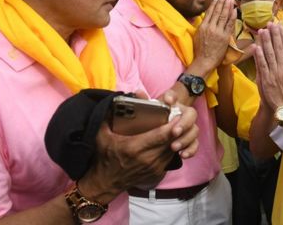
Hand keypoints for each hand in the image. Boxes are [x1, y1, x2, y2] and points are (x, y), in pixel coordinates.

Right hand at [78, 93, 198, 201]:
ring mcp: (154, 167)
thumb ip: (107, 117)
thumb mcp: (101, 136)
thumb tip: (113, 101)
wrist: (105, 182)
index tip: (177, 114)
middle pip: (170, 141)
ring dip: (176, 138)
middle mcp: (147, 158)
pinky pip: (170, 157)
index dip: (172, 125)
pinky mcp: (157, 173)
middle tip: (180, 116)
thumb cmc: (104, 157)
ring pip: (172, 149)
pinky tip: (170, 139)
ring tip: (177, 125)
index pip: (160, 135)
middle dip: (177, 129)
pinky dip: (172, 147)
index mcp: (134, 147)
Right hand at [193, 0, 236, 71]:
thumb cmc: (200, 50)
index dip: (214, 4)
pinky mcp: (225, 37)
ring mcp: (218, 32)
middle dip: (222, 2)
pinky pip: (230, 24)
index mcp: (203, 26)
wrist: (204, 61)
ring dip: (227, 7)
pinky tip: (234, 10)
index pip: (209, 12)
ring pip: (224, 16)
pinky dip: (232, 16)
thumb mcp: (197, 35)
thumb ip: (202, 26)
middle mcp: (210, 27)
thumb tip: (205, 17)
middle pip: (217, 12)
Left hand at [253, 23, 282, 111]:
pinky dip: (259, 56)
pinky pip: (262, 65)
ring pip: (269, 54)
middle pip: (277, 48)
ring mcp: (273, 74)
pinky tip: (256, 46)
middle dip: (273, 35)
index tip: (279, 27)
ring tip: (262, 31)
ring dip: (265, 41)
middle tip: (270, 24)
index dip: (282, 36)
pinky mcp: (265, 80)